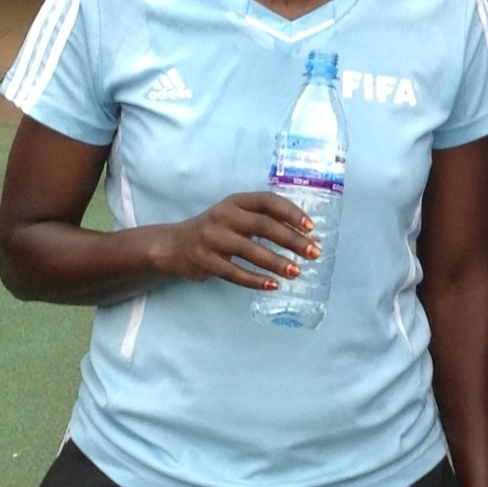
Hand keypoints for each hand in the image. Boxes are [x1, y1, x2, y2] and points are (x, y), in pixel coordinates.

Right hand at [146, 192, 319, 291]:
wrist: (174, 245)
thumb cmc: (216, 230)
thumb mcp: (235, 216)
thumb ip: (262, 220)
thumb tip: (304, 236)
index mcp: (236, 201)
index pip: (268, 201)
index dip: (292, 213)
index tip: (311, 228)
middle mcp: (224, 216)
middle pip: (264, 226)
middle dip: (292, 240)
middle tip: (314, 253)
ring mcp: (212, 238)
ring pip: (251, 251)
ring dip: (277, 262)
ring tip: (296, 271)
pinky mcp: (205, 261)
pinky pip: (235, 273)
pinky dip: (255, 280)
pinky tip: (272, 285)